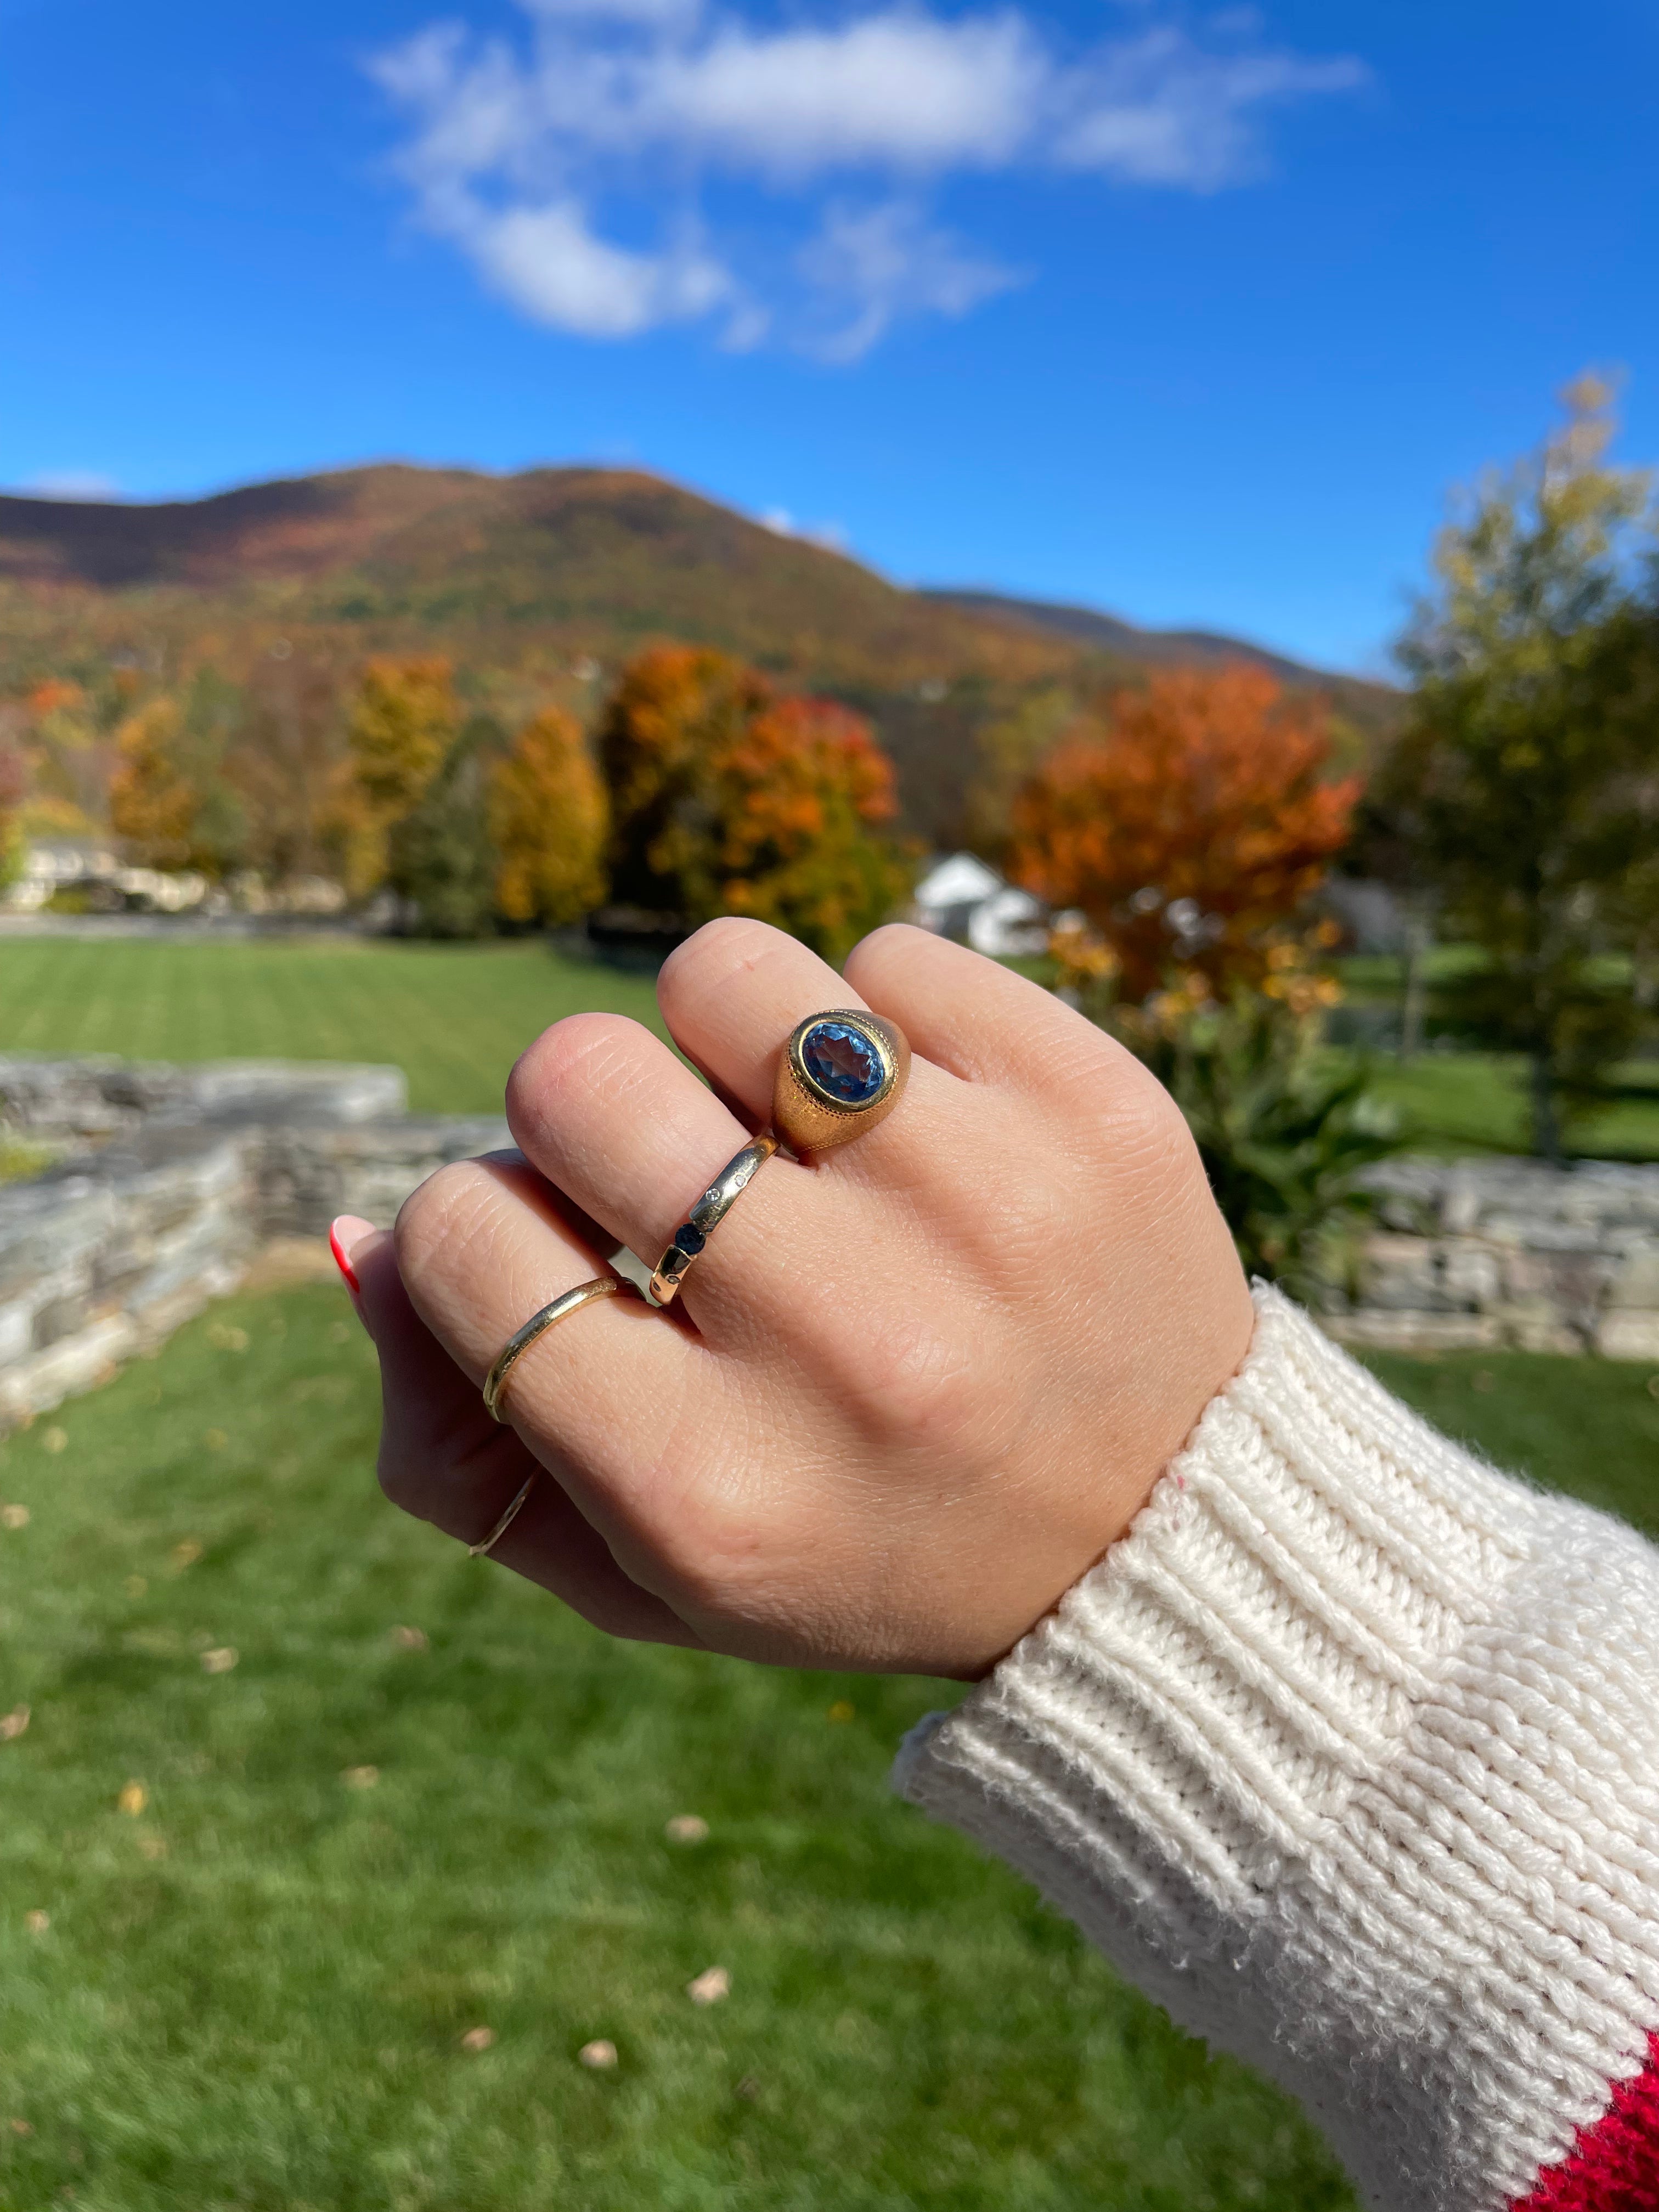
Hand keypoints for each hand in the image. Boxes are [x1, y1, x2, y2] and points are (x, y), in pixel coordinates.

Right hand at [340, 920, 1253, 1678]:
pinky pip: (890, 953)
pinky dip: (878, 1024)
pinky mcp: (1096, 1106)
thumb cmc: (859, 1541)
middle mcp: (850, 1351)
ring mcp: (987, 1211)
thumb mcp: (642, 1570)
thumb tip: (362, 1233)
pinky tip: (924, 1136)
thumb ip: (458, 1445)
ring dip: (724, 1040)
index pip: (465, 1239)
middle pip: (573, 1075)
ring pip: (726, 973)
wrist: (1165, 1539)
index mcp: (711, 1493)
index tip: (570, 1265)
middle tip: (676, 1184)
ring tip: (794, 1139)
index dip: (481, 1229)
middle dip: (590, 1119)